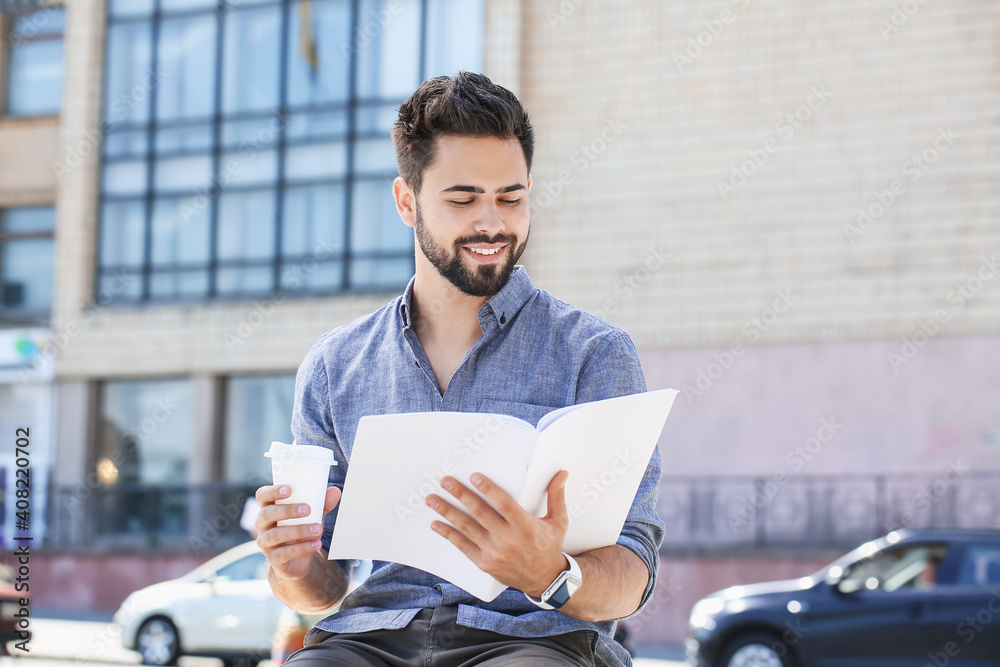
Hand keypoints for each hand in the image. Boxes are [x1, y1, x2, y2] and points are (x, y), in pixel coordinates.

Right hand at [255, 484, 341, 581]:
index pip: (262, 496)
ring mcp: (265, 543)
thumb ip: (322, 504)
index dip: (272, 491)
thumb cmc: (301, 529)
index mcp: (269, 508)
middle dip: (287, 510)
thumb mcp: (313, 515)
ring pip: (275, 535)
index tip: (289, 489)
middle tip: (307, 509)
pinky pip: (283, 554)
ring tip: (318, 529)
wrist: (298, 560)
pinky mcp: (273, 559)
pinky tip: (316, 544)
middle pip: (267, 514)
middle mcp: (263, 525)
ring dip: (299, 530)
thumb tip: (335, 491)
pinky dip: (302, 548)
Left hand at [425, 470, 569, 597]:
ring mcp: (494, 552)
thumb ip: (556, 496)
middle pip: (479, 513)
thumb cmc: (550, 546)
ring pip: (467, 528)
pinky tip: (436, 524)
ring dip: (447, 512)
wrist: (545, 580)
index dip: (488, 489)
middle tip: (445, 481)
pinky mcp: (484, 563)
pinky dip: (448, 534)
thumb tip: (562, 473)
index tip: (474, 476)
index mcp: (525, 526)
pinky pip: (463, 546)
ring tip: (433, 500)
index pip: (503, 504)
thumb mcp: (558, 521)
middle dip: (460, 495)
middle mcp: (508, 539)